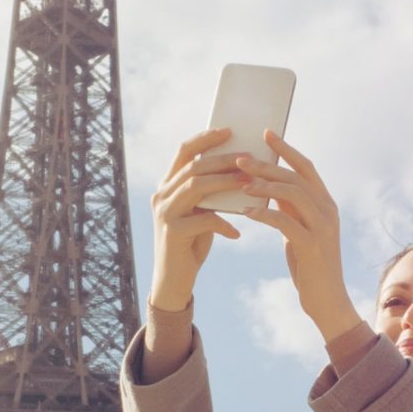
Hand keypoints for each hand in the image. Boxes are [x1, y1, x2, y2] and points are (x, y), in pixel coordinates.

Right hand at [148, 127, 249, 308]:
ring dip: (227, 183)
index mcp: (167, 186)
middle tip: (250, 158)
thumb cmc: (191, 244)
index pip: (184, 151)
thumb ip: (209, 195)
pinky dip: (224, 223)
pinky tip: (237, 232)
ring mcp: (165, 213)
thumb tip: (240, 172)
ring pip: (197, 186)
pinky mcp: (173, 232)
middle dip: (224, 160)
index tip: (230, 130)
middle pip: (194, 166)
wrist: (173, 281)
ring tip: (250, 184)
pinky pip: (204, 220)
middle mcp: (162, 195)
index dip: (206, 138)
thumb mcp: (199, 214)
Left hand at [235, 131, 363, 343]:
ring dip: (263, 186)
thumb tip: (269, 186)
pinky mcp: (312, 245)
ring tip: (240, 184)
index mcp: (326, 203)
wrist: (327, 300)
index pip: (306, 167)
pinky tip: (246, 212)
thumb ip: (291, 208)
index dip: (286, 149)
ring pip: (292, 194)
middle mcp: (328, 210)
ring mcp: (323, 227)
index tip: (265, 134)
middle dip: (267, 165)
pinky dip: (264, 213)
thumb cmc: (310, 265)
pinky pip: (285, 221)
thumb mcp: (300, 230)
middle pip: (295, 177)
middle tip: (240, 159)